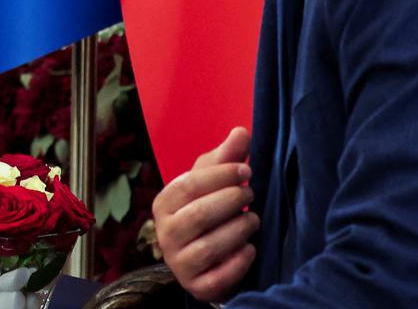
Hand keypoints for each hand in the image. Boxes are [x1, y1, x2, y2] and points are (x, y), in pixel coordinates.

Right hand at [152, 126, 257, 302]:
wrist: (205, 260)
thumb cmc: (208, 211)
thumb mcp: (214, 183)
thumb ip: (226, 158)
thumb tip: (241, 131)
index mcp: (164, 204)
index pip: (189, 184)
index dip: (221, 175)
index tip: (246, 171)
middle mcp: (165, 234)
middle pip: (199, 214)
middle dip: (231, 201)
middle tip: (251, 195)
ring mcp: (178, 262)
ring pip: (209, 246)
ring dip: (238, 230)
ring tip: (253, 220)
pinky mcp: (196, 286)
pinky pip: (219, 276)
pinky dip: (238, 262)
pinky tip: (250, 249)